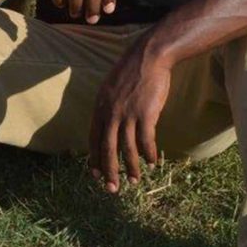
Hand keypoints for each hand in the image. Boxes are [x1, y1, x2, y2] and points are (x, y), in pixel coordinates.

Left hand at [88, 38, 170, 192]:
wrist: (149, 57)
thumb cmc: (132, 71)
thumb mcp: (111, 88)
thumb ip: (108, 107)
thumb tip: (110, 126)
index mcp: (100, 107)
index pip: (94, 139)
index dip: (95, 159)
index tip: (96, 175)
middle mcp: (111, 113)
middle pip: (107, 149)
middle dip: (109, 171)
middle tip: (111, 189)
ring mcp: (128, 114)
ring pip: (127, 149)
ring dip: (131, 167)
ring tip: (134, 180)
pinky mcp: (146, 114)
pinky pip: (146, 141)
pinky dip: (149, 153)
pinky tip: (152, 162)